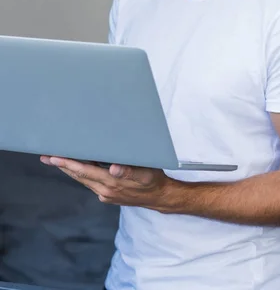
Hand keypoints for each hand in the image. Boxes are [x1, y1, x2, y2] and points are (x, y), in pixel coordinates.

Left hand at [40, 156, 177, 210]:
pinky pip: (90, 182)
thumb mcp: (145, 173)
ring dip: (69, 170)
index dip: (68, 163)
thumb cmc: (153, 180)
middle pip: (79, 176)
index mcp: (111, 183)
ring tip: (56, 160)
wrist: (159, 197)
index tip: (54, 157)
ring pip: (83, 180)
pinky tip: (78, 166)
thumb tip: (113, 168)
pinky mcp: (107, 195)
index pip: (84, 171)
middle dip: (62, 165)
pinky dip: (81, 173)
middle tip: (46, 156)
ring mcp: (105, 194)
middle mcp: (104, 191)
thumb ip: (129, 170)